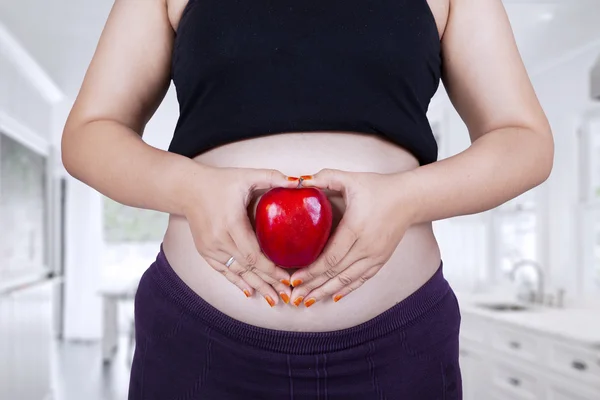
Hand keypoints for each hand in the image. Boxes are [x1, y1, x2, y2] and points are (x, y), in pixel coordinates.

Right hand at [183, 165, 298, 306]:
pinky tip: (250, 292)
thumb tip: (299, 181)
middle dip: (269, 283)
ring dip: (257, 286)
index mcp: (231, 223)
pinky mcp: (204, 251)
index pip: (253, 255)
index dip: (271, 270)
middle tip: (288, 296)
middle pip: (248, 268)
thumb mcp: (246, 175)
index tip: (288, 278)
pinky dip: (238, 282)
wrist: (188, 188)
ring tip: (274, 300)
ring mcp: (210, 248)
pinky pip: (223, 271)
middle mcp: (219, 240)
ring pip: (237, 272)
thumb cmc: (220, 181)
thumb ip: (273, 177)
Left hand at [289, 169, 415, 306]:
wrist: (408, 199)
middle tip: (293, 297)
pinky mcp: (381, 260)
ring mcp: (376, 256)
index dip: (311, 271)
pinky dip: (346, 290)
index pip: (330, 257)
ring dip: (325, 292)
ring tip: (306, 301)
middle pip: (336, 273)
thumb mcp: (350, 179)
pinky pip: (362, 279)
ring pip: (347, 280)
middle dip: (313, 286)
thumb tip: (297, 181)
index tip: (293, 278)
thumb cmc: (377, 187)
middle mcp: (367, 247)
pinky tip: (332, 297)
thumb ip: (324, 177)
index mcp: (356, 228)